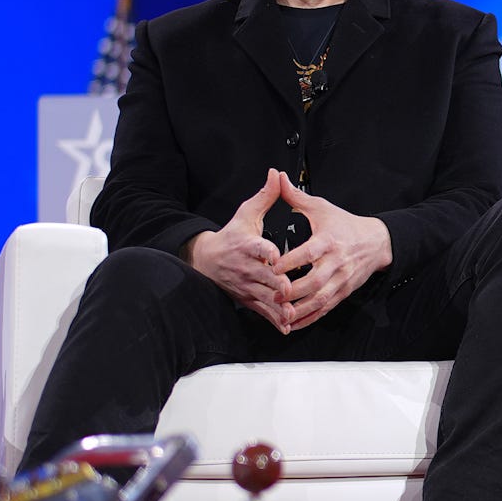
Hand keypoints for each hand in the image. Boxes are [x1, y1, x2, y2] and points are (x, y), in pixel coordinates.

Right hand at [184, 169, 300, 331]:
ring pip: (265, 297)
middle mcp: (247, 268)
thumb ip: (266, 197)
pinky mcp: (250, 300)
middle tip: (290, 287)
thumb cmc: (232, 236)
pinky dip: (275, 320)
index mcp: (247, 245)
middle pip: (263, 276)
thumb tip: (277, 174)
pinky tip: (288, 326)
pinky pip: (264, 312)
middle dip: (277, 282)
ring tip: (293, 311)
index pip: (256, 248)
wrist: (208, 261)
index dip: (265, 252)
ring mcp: (248, 286)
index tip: (275, 255)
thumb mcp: (247, 214)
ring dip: (279, 305)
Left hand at [271, 175, 393, 331]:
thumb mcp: (322, 207)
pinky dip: (310, 317)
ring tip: (282, 313)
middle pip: (315, 281)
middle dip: (294, 290)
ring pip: (320, 299)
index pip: (309, 253)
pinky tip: (294, 322)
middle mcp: (336, 263)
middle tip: (274, 294)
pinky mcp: (343, 292)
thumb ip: (296, 197)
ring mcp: (341, 280)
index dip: (290, 262)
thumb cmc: (345, 224)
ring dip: (301, 308)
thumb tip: (278, 178)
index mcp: (328, 241)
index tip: (272, 266)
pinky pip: (325, 308)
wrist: (376, 242)